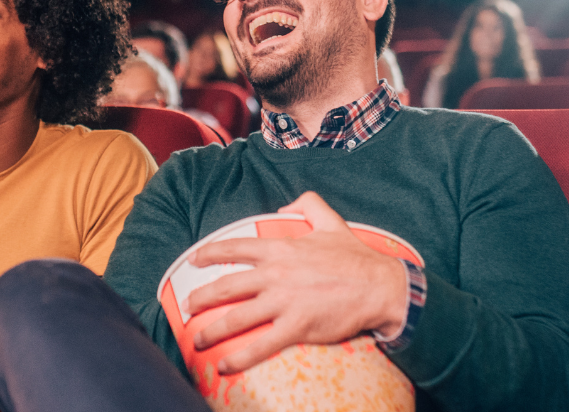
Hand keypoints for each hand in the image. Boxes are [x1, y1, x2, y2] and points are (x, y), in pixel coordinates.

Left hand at [185, 191, 407, 373]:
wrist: (380, 287)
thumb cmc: (356, 257)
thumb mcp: (331, 221)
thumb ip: (308, 204)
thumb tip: (286, 204)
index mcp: (281, 249)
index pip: (234, 248)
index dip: (208, 254)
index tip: (193, 261)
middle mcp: (276, 274)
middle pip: (226, 286)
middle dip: (200, 298)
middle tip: (188, 306)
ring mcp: (284, 302)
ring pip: (236, 318)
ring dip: (211, 330)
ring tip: (197, 339)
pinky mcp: (296, 326)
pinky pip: (260, 345)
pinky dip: (238, 357)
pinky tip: (224, 366)